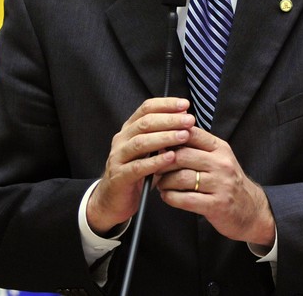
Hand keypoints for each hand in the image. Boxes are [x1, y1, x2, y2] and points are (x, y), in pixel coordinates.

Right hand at [86, 97, 195, 234]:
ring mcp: (118, 157)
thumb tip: (186, 119)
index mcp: (129, 129)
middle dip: (169, 119)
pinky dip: (156, 161)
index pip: (146, 108)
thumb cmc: (136, 172)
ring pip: (141, 142)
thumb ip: (163, 136)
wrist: (113, 199)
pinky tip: (170, 157)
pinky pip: (138, 167)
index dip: (166, 104)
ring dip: (164, 137)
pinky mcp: (119, 176)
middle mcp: (122, 140)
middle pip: (145, 123)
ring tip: (183, 136)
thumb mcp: (149, 151)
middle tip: (189, 120)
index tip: (185, 104)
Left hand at [155, 127, 275, 247]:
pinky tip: (167, 196)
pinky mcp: (216, 205)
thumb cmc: (227, 182)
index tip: (157, 143)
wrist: (251, 210)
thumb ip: (198, 148)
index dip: (170, 137)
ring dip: (164, 181)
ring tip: (160, 183)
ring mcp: (220, 184)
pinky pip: (185, 199)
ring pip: (181, 178)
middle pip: (182, 156)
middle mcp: (221, 163)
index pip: (191, 133)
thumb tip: (167, 138)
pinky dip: (170, 197)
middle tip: (154, 166)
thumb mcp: (219, 158)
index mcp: (220, 148)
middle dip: (163, 161)